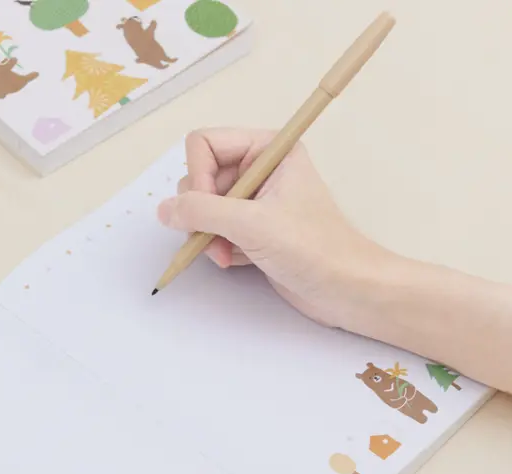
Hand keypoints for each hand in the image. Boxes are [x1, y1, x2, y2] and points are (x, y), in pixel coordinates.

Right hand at [157, 128, 388, 326]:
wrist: (347, 290)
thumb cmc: (314, 249)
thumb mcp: (252, 224)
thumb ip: (201, 212)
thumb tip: (164, 210)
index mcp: (269, 149)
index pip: (205, 144)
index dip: (198, 176)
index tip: (209, 208)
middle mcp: (260, 168)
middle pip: (200, 176)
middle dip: (201, 211)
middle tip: (215, 237)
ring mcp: (255, 199)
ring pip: (203, 205)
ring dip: (206, 233)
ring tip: (224, 254)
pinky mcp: (253, 228)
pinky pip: (214, 227)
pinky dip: (216, 245)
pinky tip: (232, 260)